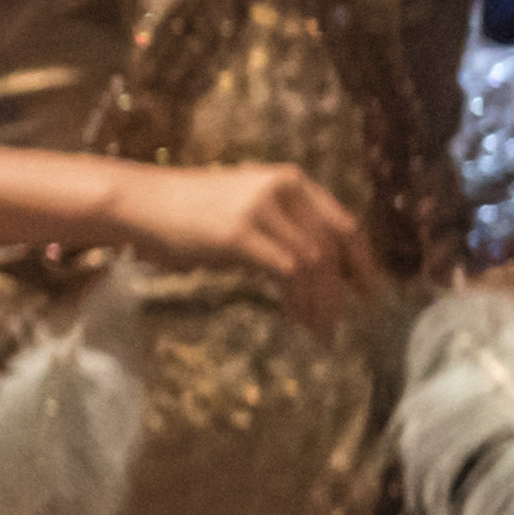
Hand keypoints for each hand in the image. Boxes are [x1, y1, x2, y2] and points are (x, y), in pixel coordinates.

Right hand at [100, 159, 383, 330]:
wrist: (143, 203)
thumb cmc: (190, 212)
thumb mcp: (247, 209)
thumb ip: (284, 228)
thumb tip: (320, 272)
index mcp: (290, 180)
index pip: (343, 224)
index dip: (362, 264)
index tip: (370, 297)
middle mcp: (284, 188)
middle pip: (334, 245)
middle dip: (348, 290)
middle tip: (353, 324)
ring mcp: (262, 209)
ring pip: (315, 262)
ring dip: (323, 304)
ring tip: (322, 334)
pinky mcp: (241, 233)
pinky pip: (289, 272)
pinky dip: (299, 302)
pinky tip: (297, 321)